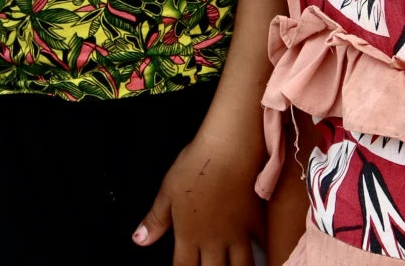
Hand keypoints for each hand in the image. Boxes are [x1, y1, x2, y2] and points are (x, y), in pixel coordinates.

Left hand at [134, 127, 262, 265]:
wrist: (230, 149)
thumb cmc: (196, 166)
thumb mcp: (168, 191)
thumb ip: (156, 220)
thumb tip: (139, 240)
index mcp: (189, 235)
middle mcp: (213, 240)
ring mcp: (237, 232)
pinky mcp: (256, 219)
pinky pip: (263, 244)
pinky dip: (264, 252)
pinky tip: (266, 255)